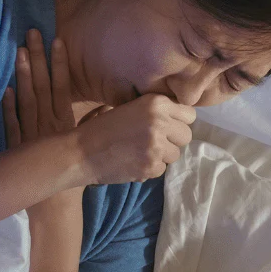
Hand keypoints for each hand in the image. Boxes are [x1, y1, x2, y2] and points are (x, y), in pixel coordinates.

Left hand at [2, 28, 83, 209]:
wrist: (55, 204)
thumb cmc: (77, 177)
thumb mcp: (91, 147)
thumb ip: (96, 125)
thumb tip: (105, 108)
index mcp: (66, 124)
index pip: (63, 88)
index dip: (60, 64)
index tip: (57, 41)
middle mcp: (47, 125)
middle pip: (42, 86)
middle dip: (38, 59)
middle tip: (31, 33)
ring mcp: (29, 134)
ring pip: (26, 100)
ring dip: (23, 75)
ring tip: (18, 51)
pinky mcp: (16, 146)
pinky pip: (10, 123)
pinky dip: (7, 107)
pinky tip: (5, 89)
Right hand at [73, 93, 195, 185]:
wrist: (81, 152)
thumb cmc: (101, 127)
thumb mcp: (129, 108)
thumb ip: (154, 111)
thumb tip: (178, 119)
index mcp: (155, 103)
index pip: (189, 114)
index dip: (178, 121)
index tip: (166, 125)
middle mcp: (160, 122)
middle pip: (186, 135)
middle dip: (172, 140)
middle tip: (153, 141)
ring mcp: (157, 146)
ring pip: (175, 154)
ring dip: (162, 155)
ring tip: (140, 151)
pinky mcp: (151, 167)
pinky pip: (162, 169)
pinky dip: (150, 168)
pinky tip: (133, 162)